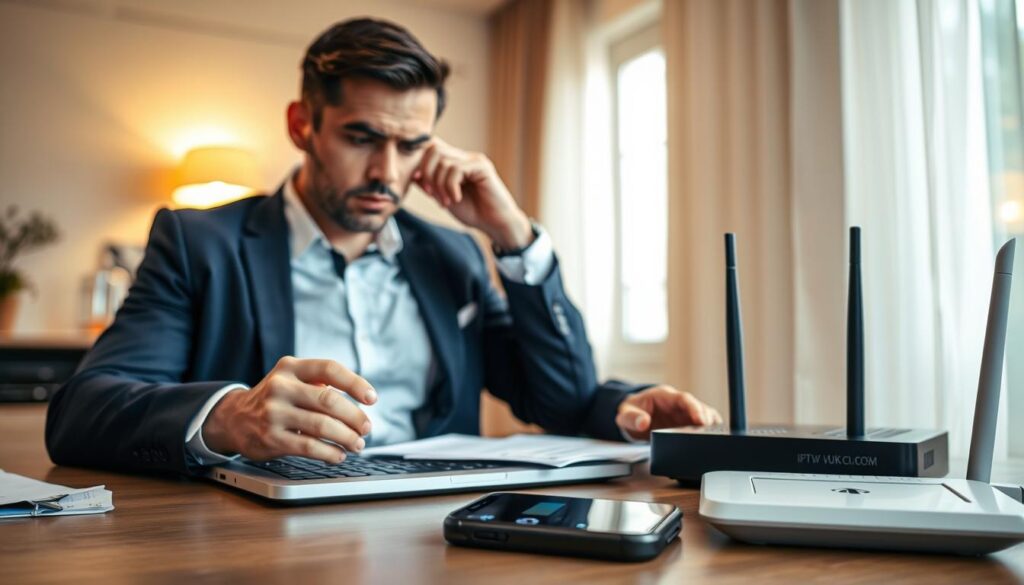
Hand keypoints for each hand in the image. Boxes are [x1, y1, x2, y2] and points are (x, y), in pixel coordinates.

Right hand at [202, 357, 376, 463]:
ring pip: (322, 426)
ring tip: (357, 444)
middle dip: (355, 417)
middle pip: (329, 400)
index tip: (372, 399)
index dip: (355, 383)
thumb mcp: (292, 379)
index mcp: (291, 367)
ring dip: (346, 437)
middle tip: (367, 428)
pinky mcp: (271, 438)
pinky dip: (330, 452)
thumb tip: (361, 403)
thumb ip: (321, 383)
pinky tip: (338, 454)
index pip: (330, 369)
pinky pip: (309, 446)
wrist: (233, 418)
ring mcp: (273, 413)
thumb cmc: (276, 398)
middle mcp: (280, 386)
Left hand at [413, 137, 532, 249]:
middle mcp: (465, 158)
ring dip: (439, 185)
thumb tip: (413, 175)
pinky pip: (456, 169)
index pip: (431, 148)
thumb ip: (431, 185)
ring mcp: (474, 161)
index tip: (421, 186)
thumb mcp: (444, 198)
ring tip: (446, 202)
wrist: (496, 224)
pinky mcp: (482, 167)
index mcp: (456, 163)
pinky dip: (450, 187)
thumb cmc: (474, 212)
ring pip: (443, 161)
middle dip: (426, 172)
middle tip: (430, 193)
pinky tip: (456, 199)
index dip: (420, 165)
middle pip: (434, 148)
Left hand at [616, 385, 722, 440]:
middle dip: (707, 418)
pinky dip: (708, 431)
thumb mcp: (624, 414)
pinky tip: (712, 440)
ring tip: (715, 437)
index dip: (694, 408)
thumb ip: (632, 418)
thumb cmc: (630, 411)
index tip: (701, 420)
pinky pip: (701, 426)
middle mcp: (677, 403)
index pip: (684, 399)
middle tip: (710, 432)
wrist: (631, 415)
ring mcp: (683, 414)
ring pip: (704, 415)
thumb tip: (643, 422)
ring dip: (711, 425)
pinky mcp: (686, 424)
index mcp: (664, 396)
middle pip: (699, 407)